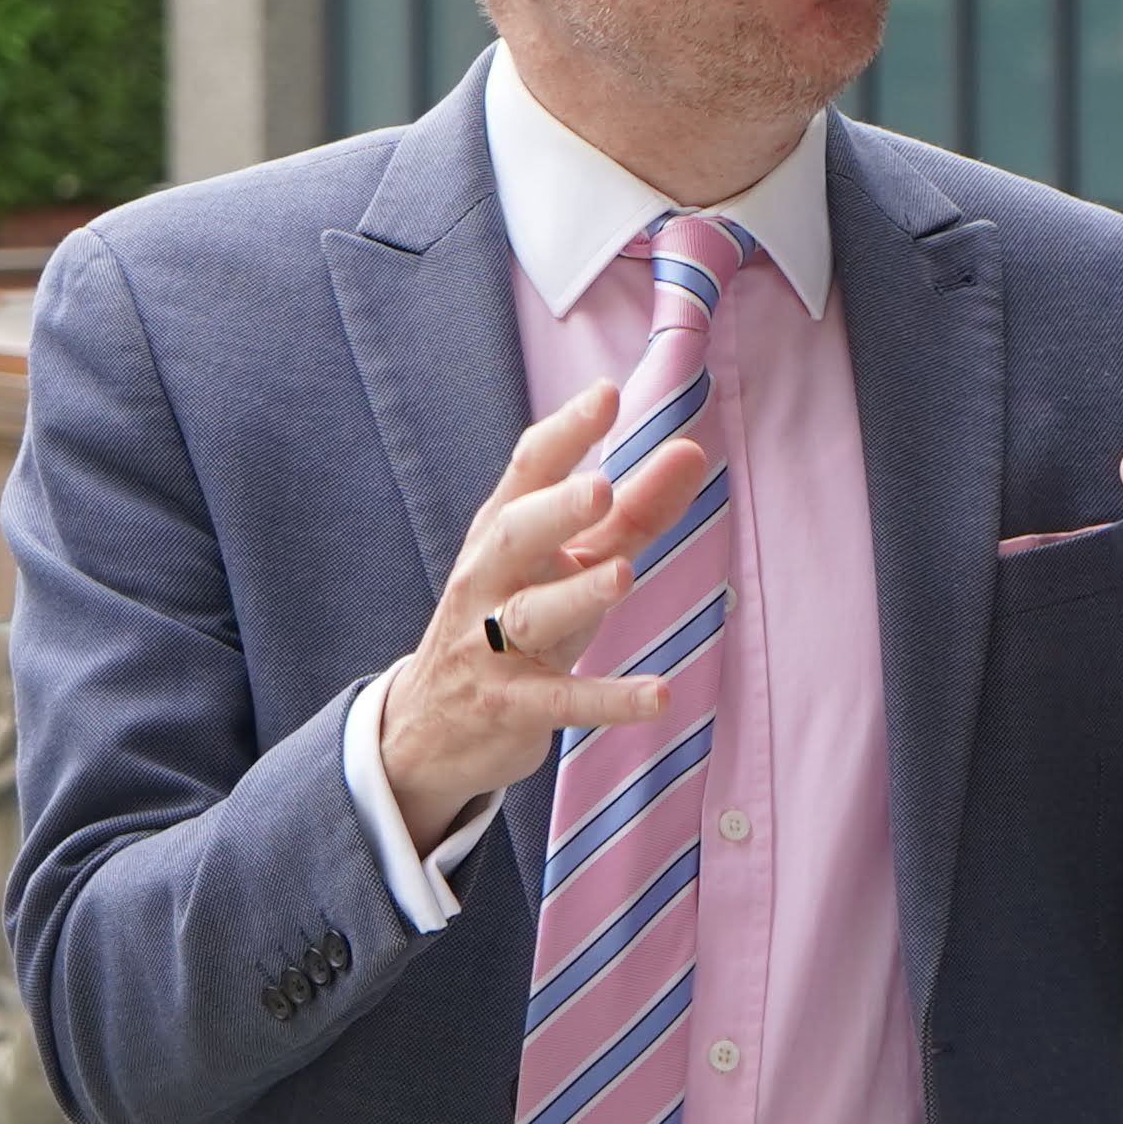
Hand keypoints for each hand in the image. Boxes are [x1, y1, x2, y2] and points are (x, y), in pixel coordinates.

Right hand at [370, 381, 720, 840]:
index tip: (605, 395)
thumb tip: (694, 450)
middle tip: (601, 487)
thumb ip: (635, 512)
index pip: (527, 473)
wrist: (428, 728)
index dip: (565, 433)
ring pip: (530, 614)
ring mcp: (489, 645)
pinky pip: (560, 701)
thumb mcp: (568, 564)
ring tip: (621, 574)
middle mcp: (488, 581)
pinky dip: (608, 700)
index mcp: (501, 534)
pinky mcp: (508, 707)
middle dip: (556, 510)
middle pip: (515, 535)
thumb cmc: (511, 623)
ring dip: (576, 594)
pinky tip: (659, 696)